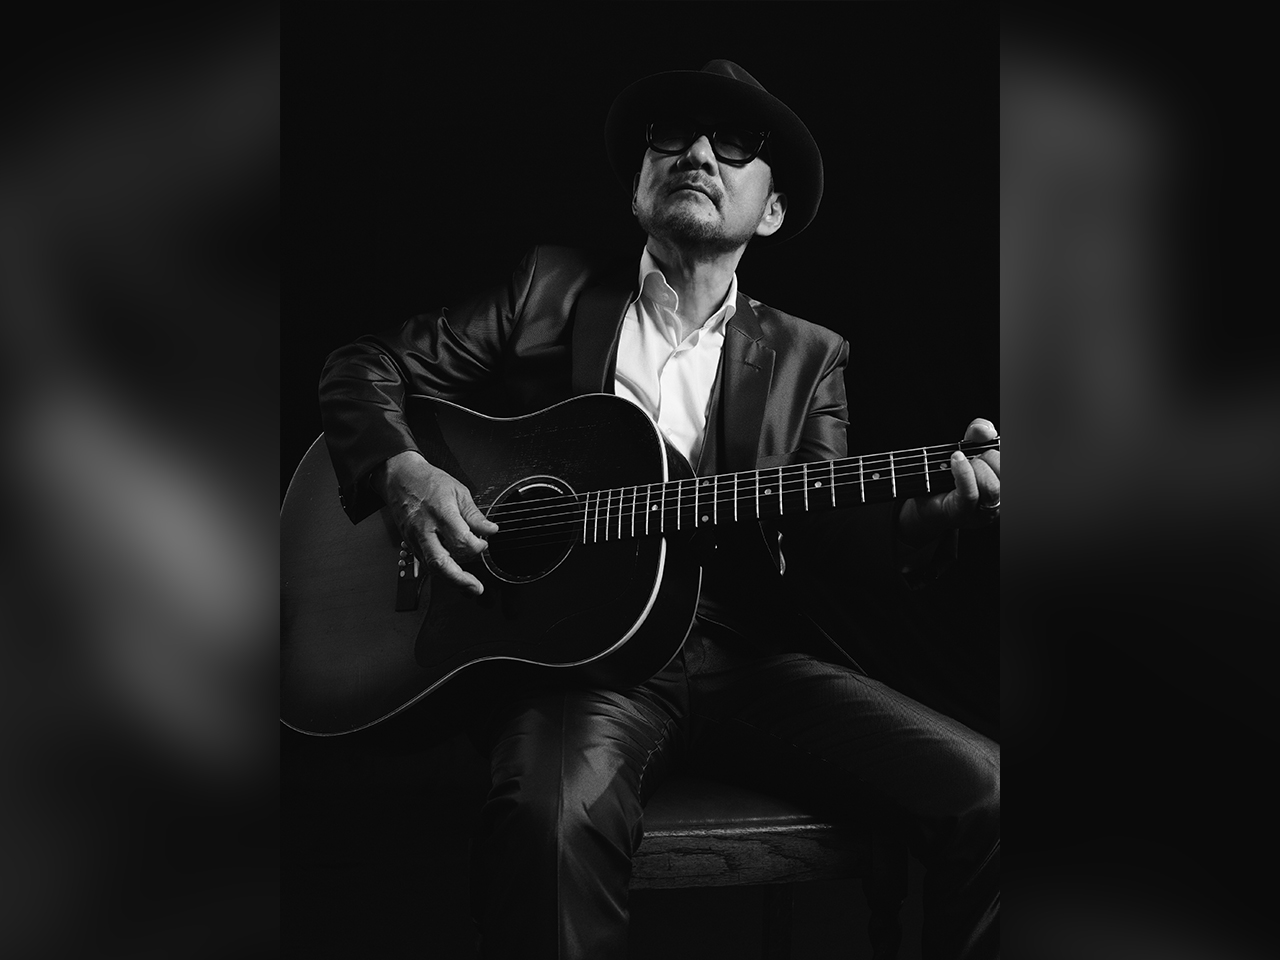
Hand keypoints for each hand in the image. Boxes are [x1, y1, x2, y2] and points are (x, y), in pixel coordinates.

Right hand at [374, 450, 498, 595]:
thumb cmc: (428, 481)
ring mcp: (414, 538)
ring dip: (452, 579)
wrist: (399, 478)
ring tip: (469, 586)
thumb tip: (490, 530)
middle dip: (460, 580)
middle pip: (441, 562)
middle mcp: (425, 528)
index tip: (484, 543)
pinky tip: (453, 574)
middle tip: (476, 588)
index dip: (477, 547)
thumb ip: (475, 515)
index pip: (461, 540)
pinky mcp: (409, 543)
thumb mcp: (458, 491)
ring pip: (432, 567)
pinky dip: (441, 571)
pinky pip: (426, 562)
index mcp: (440, 512)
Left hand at [897, 418, 999, 545]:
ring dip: (975, 468)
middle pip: (1007, 474)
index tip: (991, 446)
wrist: (925, 496)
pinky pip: (970, 493)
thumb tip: (986, 431)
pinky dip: (963, 472)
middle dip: (988, 458)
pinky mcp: (963, 514)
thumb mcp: (967, 446)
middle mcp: (1000, 501)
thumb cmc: (950, 473)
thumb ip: (977, 432)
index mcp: (1006, 483)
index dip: (1004, 448)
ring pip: (992, 487)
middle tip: (973, 458)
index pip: (1018, 464)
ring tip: (961, 464)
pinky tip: (955, 460)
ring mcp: (982, 512)